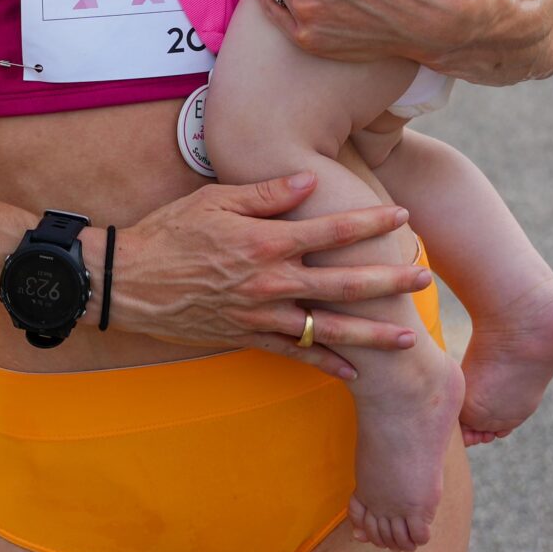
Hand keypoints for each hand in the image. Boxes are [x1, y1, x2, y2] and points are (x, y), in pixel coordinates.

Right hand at [109, 173, 427, 379]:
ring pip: (327, 328)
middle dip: (389, 281)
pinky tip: (355, 371)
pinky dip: (326, 363)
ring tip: (408, 337)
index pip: (332, 231)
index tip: (403, 215)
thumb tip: (311, 180)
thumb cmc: (170, 231)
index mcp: (266, 242)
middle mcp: (270, 282)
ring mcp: (261, 315)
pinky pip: (295, 354)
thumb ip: (267, 192)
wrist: (127, 282)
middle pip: (343, 285)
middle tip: (425, 278)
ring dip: (371, 334)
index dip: (371, 223)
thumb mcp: (215, 198)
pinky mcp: (247, 337)